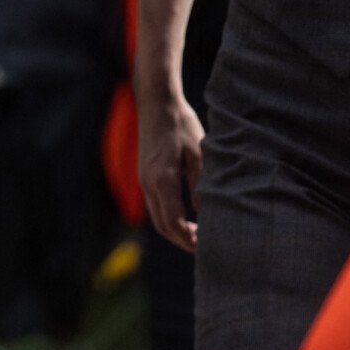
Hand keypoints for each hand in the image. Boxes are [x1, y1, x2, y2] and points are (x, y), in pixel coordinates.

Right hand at [137, 91, 204, 252]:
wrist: (156, 103)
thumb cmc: (180, 124)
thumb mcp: (198, 153)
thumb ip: (200, 184)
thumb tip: (203, 212)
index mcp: (163, 180)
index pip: (174, 223)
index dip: (189, 239)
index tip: (205, 246)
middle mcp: (149, 183)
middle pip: (162, 226)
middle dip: (181, 241)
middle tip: (203, 246)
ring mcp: (144, 179)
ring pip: (156, 217)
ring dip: (174, 230)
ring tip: (196, 234)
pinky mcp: (144, 174)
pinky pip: (154, 205)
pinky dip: (168, 217)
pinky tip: (185, 215)